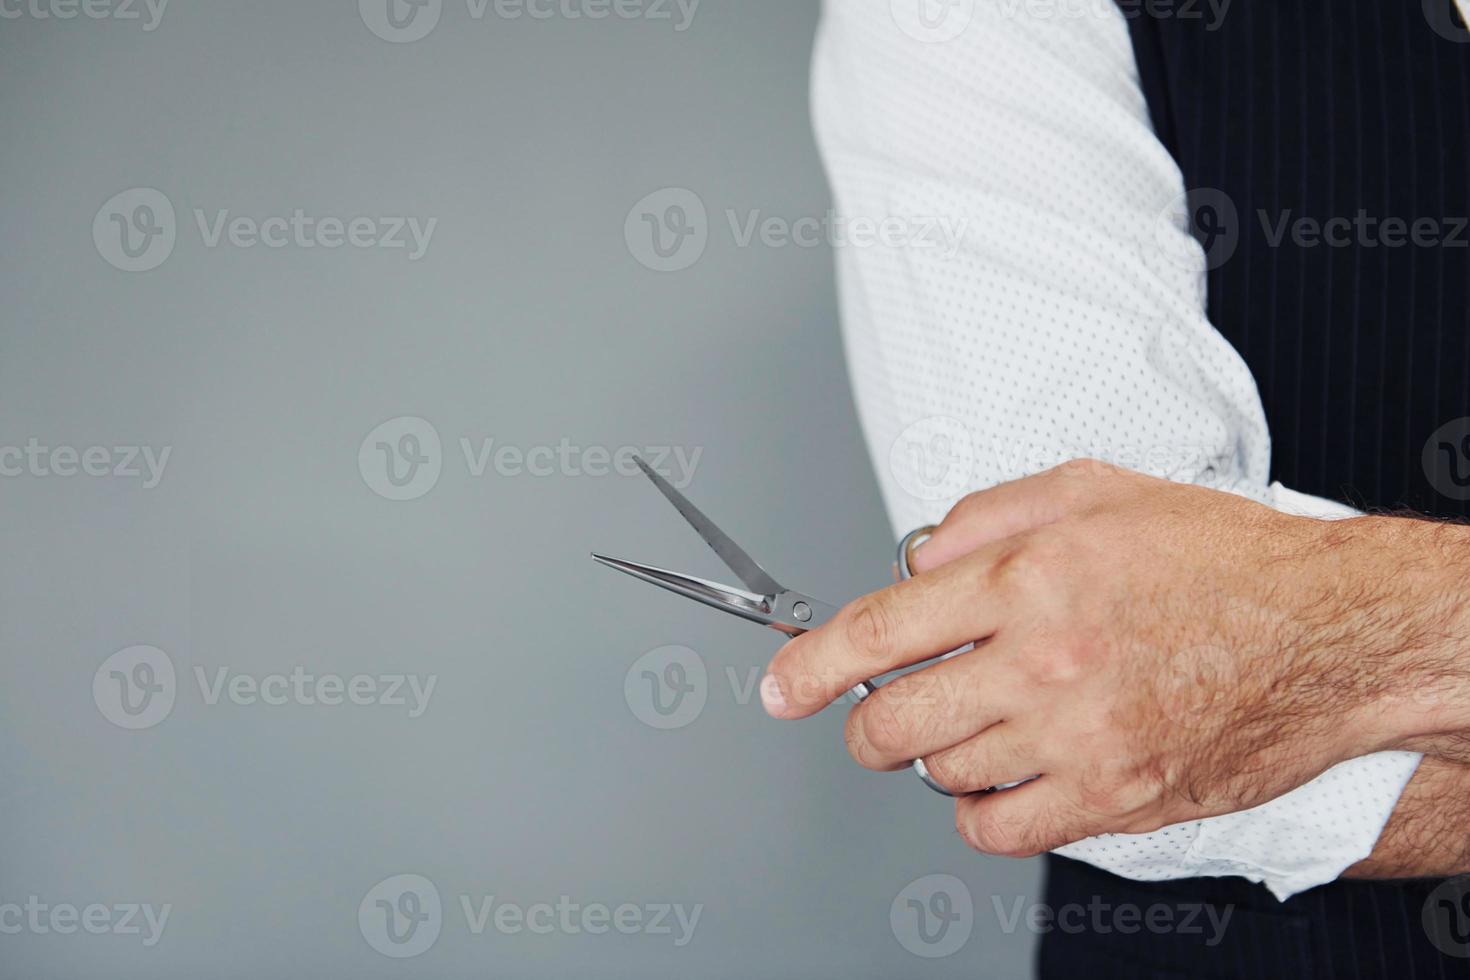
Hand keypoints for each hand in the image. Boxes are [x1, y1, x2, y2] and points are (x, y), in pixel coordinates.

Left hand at [759, 461, 1469, 856]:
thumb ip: (985, 515)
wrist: (1330, 632)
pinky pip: (999, 830)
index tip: (781, 688)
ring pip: (942, 773)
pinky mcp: (1116, 797)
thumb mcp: (1094, 489)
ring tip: (991, 717)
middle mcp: (1044, 661)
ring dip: (942, 752)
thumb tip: (913, 561)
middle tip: (888, 707)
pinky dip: (983, 810)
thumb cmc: (1219, 557)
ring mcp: (1079, 738)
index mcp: (1028, 576)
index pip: (878, 631)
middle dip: (868, 720)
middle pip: (893, 719)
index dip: (809, 666)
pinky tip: (1009, 775)